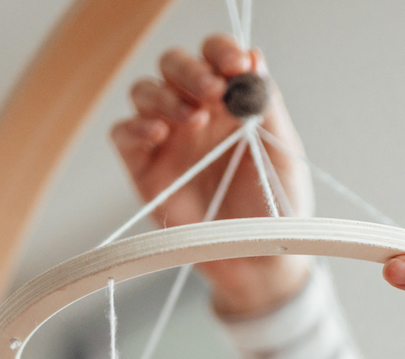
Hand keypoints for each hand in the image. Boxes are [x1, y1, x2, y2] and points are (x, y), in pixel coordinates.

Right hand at [110, 34, 313, 316]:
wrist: (260, 259)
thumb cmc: (275, 206)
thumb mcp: (281, 153)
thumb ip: (267, 106)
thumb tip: (255, 58)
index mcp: (229, 101)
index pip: (215, 57)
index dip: (220, 51)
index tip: (236, 63)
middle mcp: (194, 112)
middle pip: (174, 65)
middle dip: (190, 70)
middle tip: (212, 91)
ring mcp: (166, 139)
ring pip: (145, 92)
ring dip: (164, 96)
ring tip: (191, 119)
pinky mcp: (144, 168)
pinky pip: (123, 134)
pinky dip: (135, 127)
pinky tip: (158, 134)